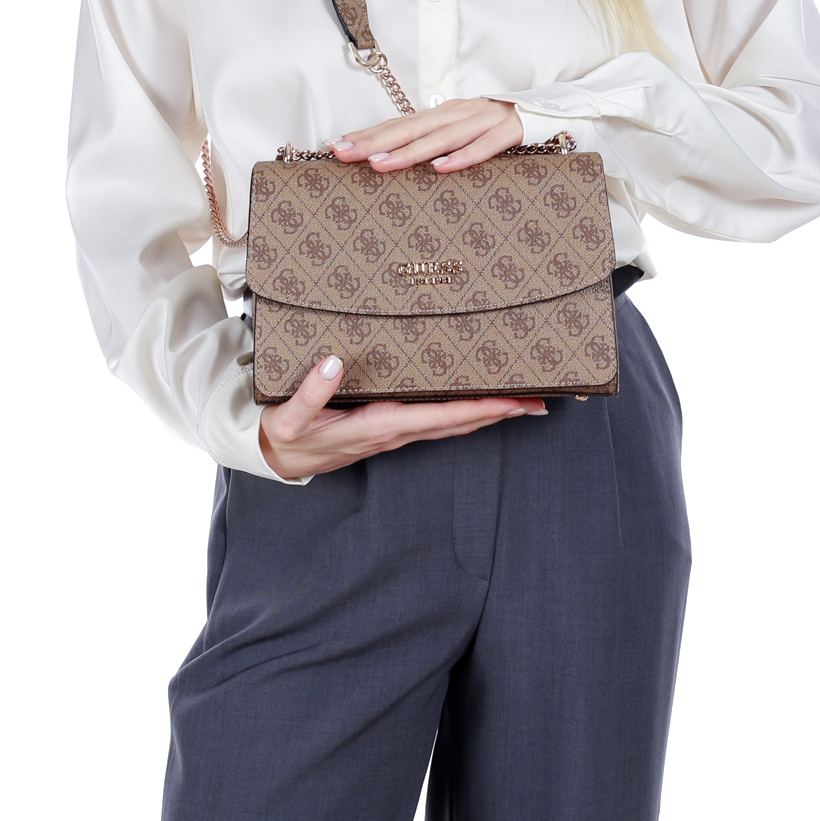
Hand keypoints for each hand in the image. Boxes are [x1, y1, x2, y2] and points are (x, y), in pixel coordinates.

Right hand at [258, 354, 545, 479]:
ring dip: (490, 415)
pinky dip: (467, 414)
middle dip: (499, 413)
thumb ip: (310, 393)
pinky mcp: (394, 429)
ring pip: (454, 425)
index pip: (437, 418)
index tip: (510, 402)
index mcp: (377, 426)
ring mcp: (398, 433)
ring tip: (526, 403)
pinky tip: (484, 406)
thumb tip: (334, 364)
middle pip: (458, 424)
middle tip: (539, 400)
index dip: (476, 409)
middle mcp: (396, 432)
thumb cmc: (287, 434)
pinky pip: (440, 422)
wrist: (279, 456)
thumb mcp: (289, 416)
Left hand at [327, 97, 522, 172]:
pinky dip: (461, 158)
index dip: (366, 134)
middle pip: (410, 128)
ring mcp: (483, 121)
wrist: (545, 110)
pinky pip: (483, 148)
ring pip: (441, 138)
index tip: (334, 146)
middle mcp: (458, 113)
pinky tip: (440, 169)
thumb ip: (431, 141)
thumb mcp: (459, 129)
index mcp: (443, 113)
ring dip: (409, 152)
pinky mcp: (508, 133)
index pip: (398, 124)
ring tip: (380, 164)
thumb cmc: (495, 126)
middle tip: (344, 154)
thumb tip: (390, 157)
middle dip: (374, 141)